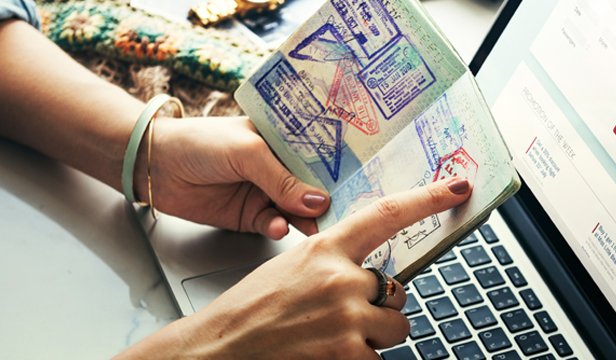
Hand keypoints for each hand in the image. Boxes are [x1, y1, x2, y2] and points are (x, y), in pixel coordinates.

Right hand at [120, 177, 472, 358]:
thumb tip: (373, 276)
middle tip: (344, 317)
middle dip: (379, 307)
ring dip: (374, 337)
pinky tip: (329, 356)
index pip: (386, 214)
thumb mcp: (291, 269)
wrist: (217, 350)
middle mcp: (341, 278)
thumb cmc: (249, 311)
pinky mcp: (348, 354)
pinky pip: (379, 359)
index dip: (428, 199)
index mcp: (325, 248)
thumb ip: (333, 264)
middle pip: (396, 290)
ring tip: (333, 340)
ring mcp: (346, 317)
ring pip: (395, 327)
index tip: (458, 186)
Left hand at [135, 116, 329, 237]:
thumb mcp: (248, 152)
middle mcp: (281, 167)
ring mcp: (267, 193)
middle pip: (315, 188)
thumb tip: (319, 201)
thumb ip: (283, 179)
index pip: (322, 156)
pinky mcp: (252, 217)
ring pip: (298, 211)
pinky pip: (275, 226)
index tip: (361, 187)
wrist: (155, 166)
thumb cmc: (199, 142)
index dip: (341, 171)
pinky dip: (279, 229)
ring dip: (304, 220)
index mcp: (286, 140)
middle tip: (341, 215)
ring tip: (309, 227)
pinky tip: (277, 226)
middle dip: (328, 202)